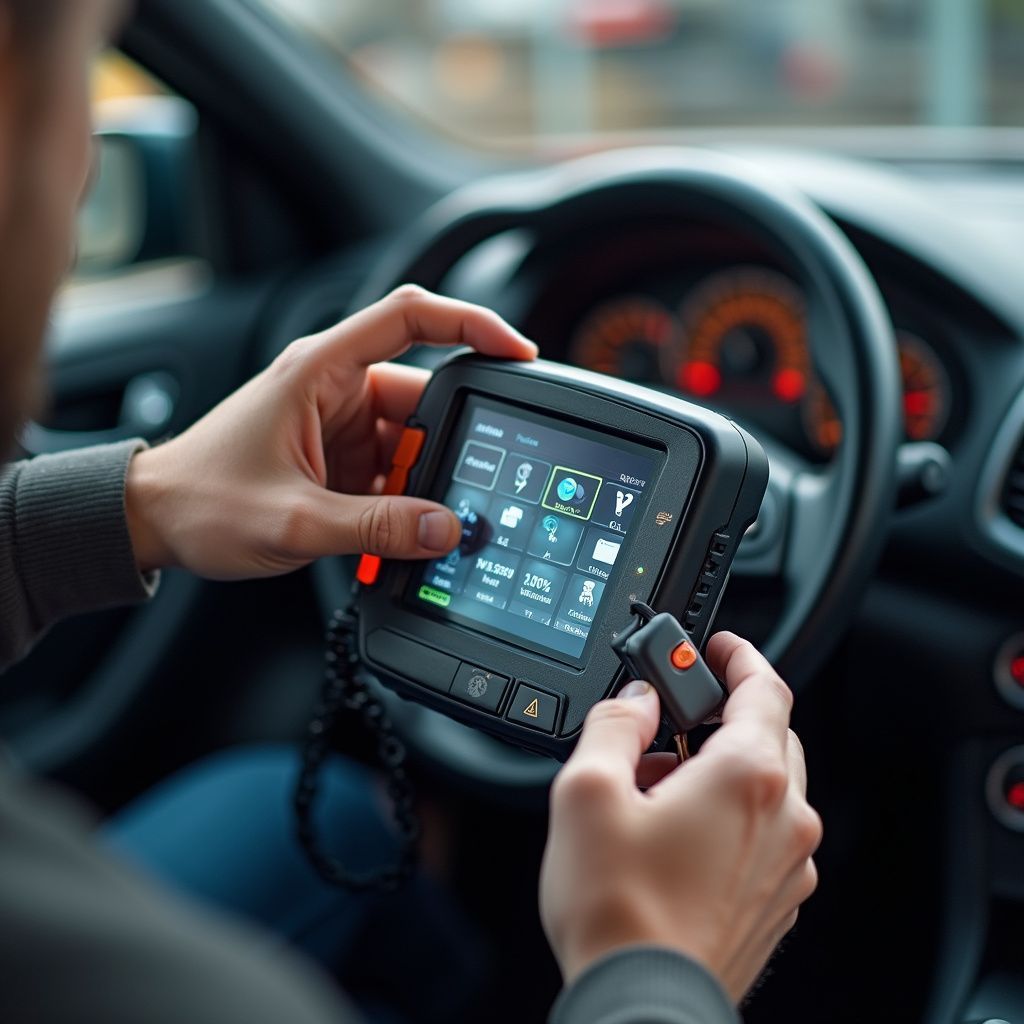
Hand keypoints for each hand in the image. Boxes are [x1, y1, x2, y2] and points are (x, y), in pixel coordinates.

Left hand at [124, 285, 536, 578]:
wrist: (152, 521)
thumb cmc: (201, 499)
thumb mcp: (293, 520)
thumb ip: (374, 527)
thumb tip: (444, 529)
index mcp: (320, 370)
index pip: (410, 316)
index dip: (472, 323)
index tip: (517, 352)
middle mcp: (334, 388)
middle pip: (423, 396)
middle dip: (449, 444)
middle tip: (464, 488)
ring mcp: (338, 424)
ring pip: (411, 441)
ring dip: (423, 481)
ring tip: (420, 525)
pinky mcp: (338, 458)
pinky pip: (392, 470)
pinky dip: (403, 500)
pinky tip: (400, 532)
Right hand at [540, 632, 821, 1001]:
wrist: (644, 1007)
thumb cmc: (619, 913)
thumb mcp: (586, 792)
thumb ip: (613, 725)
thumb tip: (633, 703)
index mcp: (749, 777)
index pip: (766, 687)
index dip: (740, 655)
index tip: (719, 646)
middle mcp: (784, 818)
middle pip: (770, 734)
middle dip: (721, 716)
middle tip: (667, 722)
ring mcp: (787, 865)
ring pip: (767, 786)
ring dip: (720, 769)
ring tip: (655, 790)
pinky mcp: (776, 902)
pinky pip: (764, 833)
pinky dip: (729, 815)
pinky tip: (674, 836)